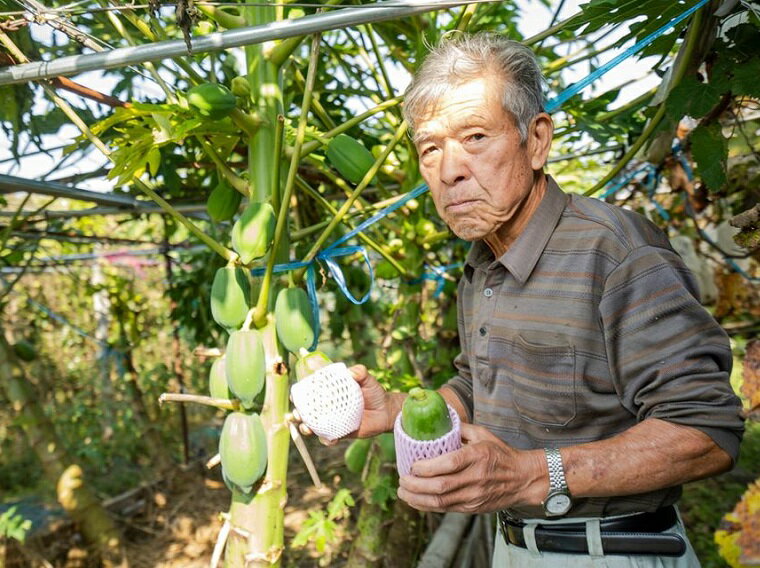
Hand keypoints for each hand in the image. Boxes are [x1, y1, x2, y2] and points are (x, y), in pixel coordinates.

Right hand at [295, 364, 399, 444]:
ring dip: (306, 428)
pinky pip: (329, 438)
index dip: (300, 394)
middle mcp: (328, 407)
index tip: (295, 395)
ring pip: (313, 426)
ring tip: (307, 428)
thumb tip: (351, 372)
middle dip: (298, 413)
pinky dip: (326, 440)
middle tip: (297, 414)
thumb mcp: (367, 379)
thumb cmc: (374, 392)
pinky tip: (329, 440)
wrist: (386, 411)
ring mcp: (332, 421)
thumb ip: (360, 372)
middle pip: (307, 411)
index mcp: (330, 393)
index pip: (310, 393)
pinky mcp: (340, 433)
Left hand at [397, 423, 544, 513]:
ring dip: (417, 498)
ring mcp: (474, 496)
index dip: (426, 467)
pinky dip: (427, 506)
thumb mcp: (483, 434)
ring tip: (403, 491)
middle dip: (416, 485)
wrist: (523, 479)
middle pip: (440, 487)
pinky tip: (415, 500)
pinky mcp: (472, 508)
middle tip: (402, 478)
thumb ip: (460, 428)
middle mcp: (475, 478)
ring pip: (441, 502)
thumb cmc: (500, 453)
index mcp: (477, 456)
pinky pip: (446, 509)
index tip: (412, 464)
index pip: (448, 464)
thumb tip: (437, 420)